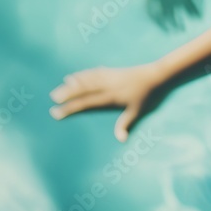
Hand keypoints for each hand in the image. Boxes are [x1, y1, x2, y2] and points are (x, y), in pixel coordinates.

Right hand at [50, 64, 168, 141]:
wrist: (157, 75)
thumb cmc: (147, 95)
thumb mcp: (137, 111)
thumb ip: (126, 124)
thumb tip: (120, 139)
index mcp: (110, 97)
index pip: (85, 103)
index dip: (70, 108)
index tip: (57, 112)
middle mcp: (107, 85)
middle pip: (82, 89)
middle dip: (67, 93)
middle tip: (53, 98)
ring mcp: (109, 76)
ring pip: (86, 79)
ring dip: (73, 83)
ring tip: (61, 87)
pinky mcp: (112, 71)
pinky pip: (94, 72)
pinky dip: (83, 74)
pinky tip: (76, 76)